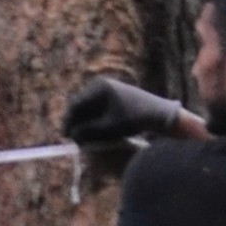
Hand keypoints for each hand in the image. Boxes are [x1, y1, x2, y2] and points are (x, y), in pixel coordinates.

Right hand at [60, 73, 198, 189]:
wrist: (159, 114)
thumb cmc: (135, 119)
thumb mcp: (109, 128)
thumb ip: (89, 131)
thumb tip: (73, 135)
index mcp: (99, 88)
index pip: (76, 104)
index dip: (69, 121)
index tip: (66, 137)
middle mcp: (101, 85)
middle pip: (81, 106)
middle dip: (77, 123)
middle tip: (75, 139)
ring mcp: (107, 90)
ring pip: (89, 108)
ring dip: (85, 123)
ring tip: (86, 138)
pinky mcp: (113, 97)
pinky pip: (97, 109)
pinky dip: (94, 120)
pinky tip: (96, 132)